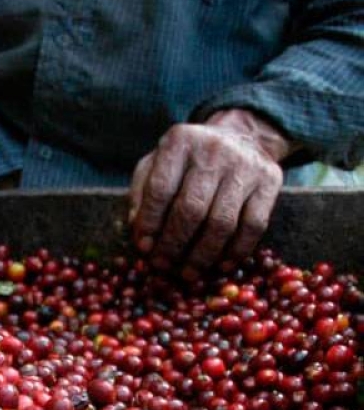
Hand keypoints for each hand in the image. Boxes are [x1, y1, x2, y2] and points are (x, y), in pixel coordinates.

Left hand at [129, 109, 293, 277]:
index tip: (143, 248)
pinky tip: (221, 266)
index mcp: (179, 142)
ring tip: (188, 273)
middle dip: (174, 244)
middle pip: (192, 209)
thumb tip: (140, 235)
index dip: (150, 223)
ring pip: (222, 222)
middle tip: (163, 266)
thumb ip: (142, 196)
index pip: (160, 189)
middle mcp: (214, 149)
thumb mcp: (157, 165)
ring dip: (202, 255)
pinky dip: (236, 251)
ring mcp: (245, 165)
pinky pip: (254, 226)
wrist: (239, 136)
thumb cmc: (187, 160)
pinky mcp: (270, 181)